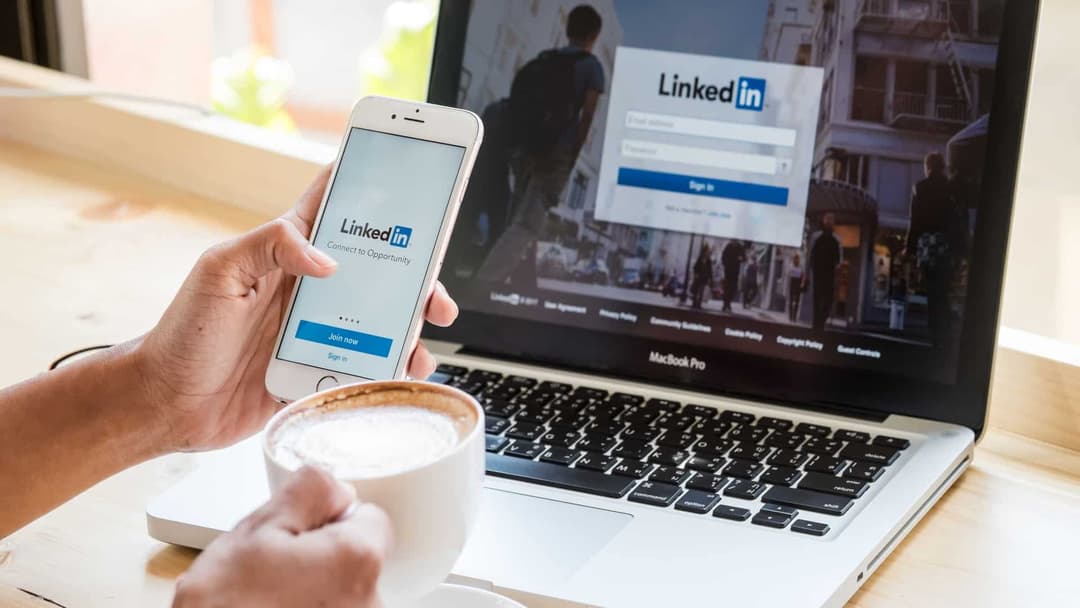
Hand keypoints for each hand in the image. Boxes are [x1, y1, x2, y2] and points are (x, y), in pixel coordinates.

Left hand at [136, 167, 458, 450]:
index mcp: (285, 254)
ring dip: (409, 329)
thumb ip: (269, 245)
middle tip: (433, 292)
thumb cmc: (184, 334)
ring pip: (380, 321)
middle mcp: (308, 289)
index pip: (332, 209)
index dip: (366, 189)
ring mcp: (317, 331)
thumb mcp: (219, 272)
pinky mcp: (319, 369)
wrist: (167, 405)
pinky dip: (390, 369)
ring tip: (421, 343)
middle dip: (413, 276)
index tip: (405, 178)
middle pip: (375, 271)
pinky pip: (366, 365)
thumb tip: (327, 259)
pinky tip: (400, 374)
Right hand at [173, 467, 390, 607]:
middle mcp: (372, 601)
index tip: (297, 539)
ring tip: (271, 601)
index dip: (329, 522)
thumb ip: (310, 491)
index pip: (371, 518)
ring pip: (345, 591)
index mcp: (358, 560)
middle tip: (275, 573)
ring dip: (317, 591)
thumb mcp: (257, 529)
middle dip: (323, 558)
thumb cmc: (223, 606)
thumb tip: (340, 489)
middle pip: (359, 558)